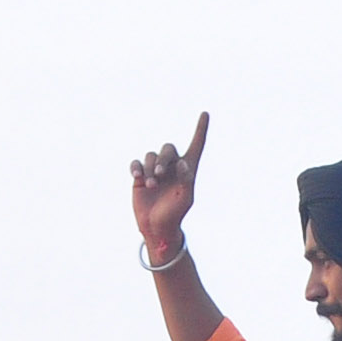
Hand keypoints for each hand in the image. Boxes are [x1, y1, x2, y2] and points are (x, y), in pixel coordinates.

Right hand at [130, 111, 208, 250]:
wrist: (156, 227)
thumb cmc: (175, 215)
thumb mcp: (185, 199)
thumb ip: (186, 181)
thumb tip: (182, 163)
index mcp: (188, 170)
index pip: (196, 145)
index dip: (201, 130)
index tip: (205, 114)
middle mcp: (172, 167)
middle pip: (168, 149)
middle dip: (162, 159)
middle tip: (159, 174)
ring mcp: (155, 170)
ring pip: (151, 156)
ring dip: (150, 168)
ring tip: (150, 184)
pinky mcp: (140, 176)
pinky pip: (136, 163)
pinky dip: (136, 168)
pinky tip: (137, 177)